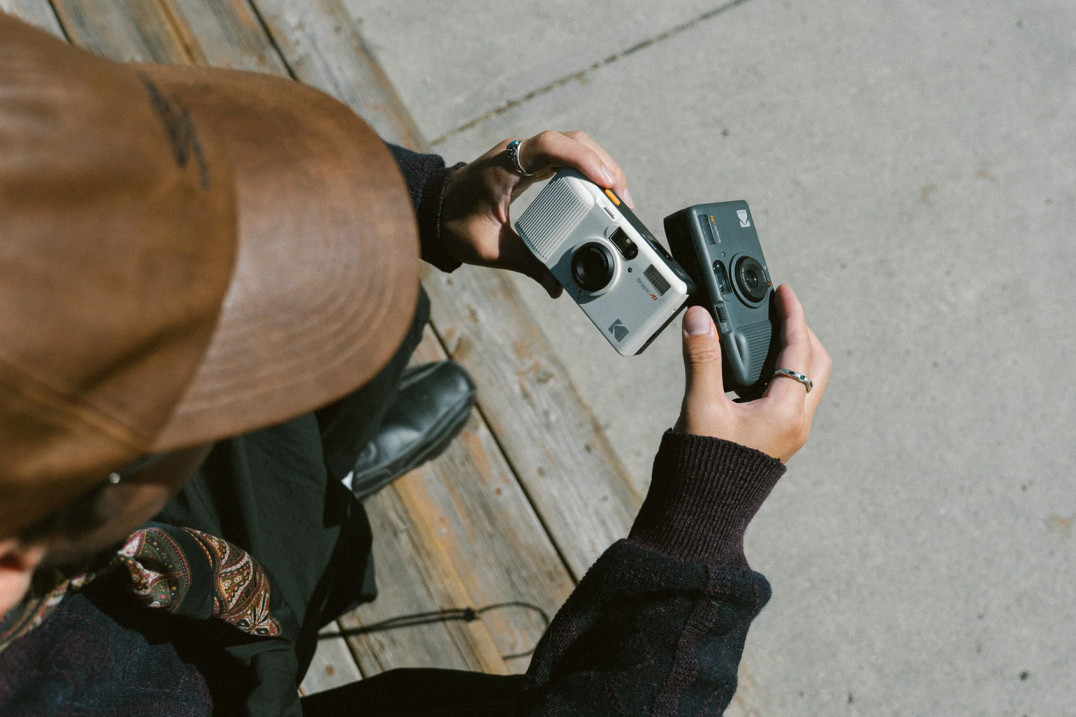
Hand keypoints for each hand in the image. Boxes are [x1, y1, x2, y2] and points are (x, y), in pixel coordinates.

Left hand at [439, 131, 630, 296]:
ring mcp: (527, 156)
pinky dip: (589, 173)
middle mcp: (519, 153)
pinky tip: (602, 194)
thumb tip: (557, 286)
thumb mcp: (490, 249)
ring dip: (600, 168)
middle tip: (623, 201)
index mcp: (505, 165)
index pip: (550, 145)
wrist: (435, 209)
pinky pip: (568, 160)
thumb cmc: (455, 224)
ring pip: (574, 147)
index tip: (605, 181)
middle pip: (573, 142)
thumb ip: (525, 264)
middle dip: (604, 166)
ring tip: (619, 200)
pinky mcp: (533, 165)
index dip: (582, 158)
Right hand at [675, 285, 831, 461]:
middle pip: (816, 363)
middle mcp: (796, 422)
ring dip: (794, 352)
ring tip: (767, 334)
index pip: (799, 349)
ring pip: (807, 380)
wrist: (705, 510)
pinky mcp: (780, 439)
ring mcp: (791, 432)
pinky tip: (755, 369)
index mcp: (786, 411)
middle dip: (801, 332)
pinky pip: (793, 396)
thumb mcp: (700, 407)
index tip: (783, 290)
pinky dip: (782, 373)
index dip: (793, 314)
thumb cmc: (705, 467)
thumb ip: (701, 358)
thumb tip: (700, 318)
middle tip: (778, 310)